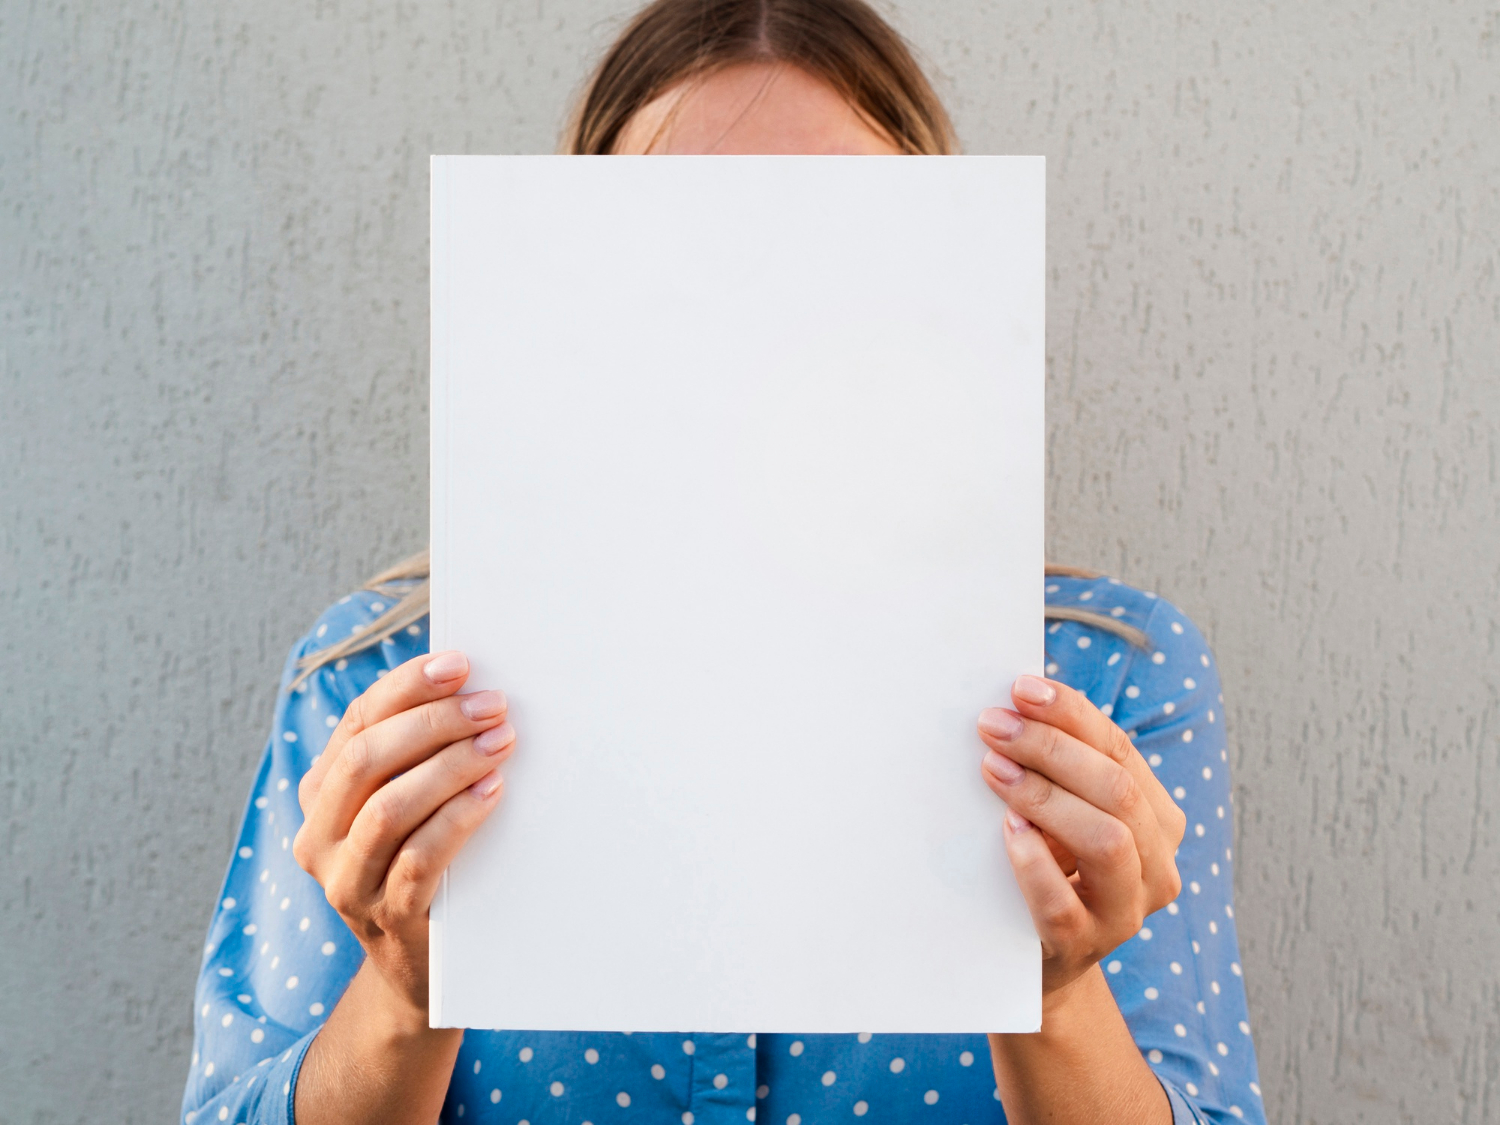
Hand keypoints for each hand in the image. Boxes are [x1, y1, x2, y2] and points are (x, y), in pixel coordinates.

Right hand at [292, 651, 515, 1021]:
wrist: (423, 969)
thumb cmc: (426, 861)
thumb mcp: (410, 804)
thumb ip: (419, 754)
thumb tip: (471, 685)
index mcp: (321, 794)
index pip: (357, 722)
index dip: (406, 687)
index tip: (459, 663)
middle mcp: (319, 836)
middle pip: (367, 758)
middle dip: (434, 721)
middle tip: (492, 703)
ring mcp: (346, 881)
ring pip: (389, 807)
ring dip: (450, 765)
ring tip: (501, 740)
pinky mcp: (385, 918)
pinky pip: (418, 858)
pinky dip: (458, 818)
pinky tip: (493, 791)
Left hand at [977, 675, 1185, 999]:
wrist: (1041, 957)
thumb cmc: (1050, 865)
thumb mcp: (1064, 812)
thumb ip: (1059, 765)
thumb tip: (1014, 698)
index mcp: (1157, 817)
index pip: (1119, 750)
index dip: (1070, 713)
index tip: (1020, 688)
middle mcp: (1157, 864)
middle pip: (1117, 788)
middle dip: (1051, 748)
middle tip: (993, 726)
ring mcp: (1125, 911)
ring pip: (1107, 840)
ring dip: (1046, 796)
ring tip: (994, 770)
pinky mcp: (1084, 946)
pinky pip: (1062, 903)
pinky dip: (1032, 862)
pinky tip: (1007, 832)